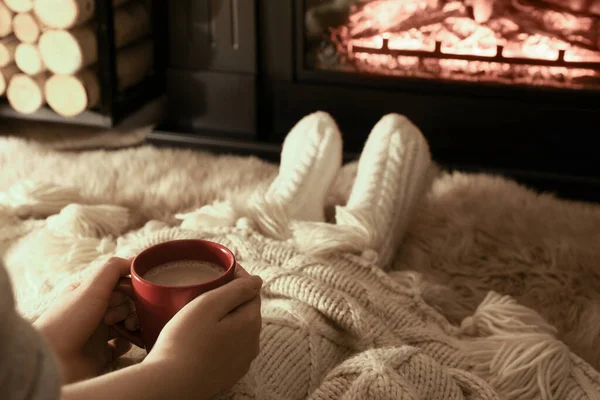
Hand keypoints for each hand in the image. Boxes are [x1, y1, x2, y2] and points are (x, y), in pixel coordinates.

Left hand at [34, 257, 135, 383]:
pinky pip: (123, 344)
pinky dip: (128, 341)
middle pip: (124, 303)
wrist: (53, 360)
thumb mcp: (91, 287)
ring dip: (132, 322)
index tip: (130, 293)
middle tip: (116, 316)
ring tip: (127, 328)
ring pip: (126, 322)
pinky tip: (125, 341)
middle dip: (128, 307)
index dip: (127, 288)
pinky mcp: (102, 353)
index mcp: (87, 294)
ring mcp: (97, 333)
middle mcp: (92, 312)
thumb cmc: (69, 320)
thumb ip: (113, 269)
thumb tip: (134, 260)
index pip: (117, 284)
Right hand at [144, 265, 261, 398]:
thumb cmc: (185, 341)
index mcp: (251, 323)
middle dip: (232, 297)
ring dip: (227, 317)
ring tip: (204, 310)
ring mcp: (242, 361)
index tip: (220, 270)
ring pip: (238, 329)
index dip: (238, 277)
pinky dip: (221, 336)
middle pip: (246, 309)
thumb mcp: (209, 305)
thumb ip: (237, 289)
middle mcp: (253, 343)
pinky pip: (230, 347)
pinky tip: (203, 335)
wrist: (169, 385)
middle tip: (208, 288)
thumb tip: (257, 280)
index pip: (251, 291)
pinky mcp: (228, 373)